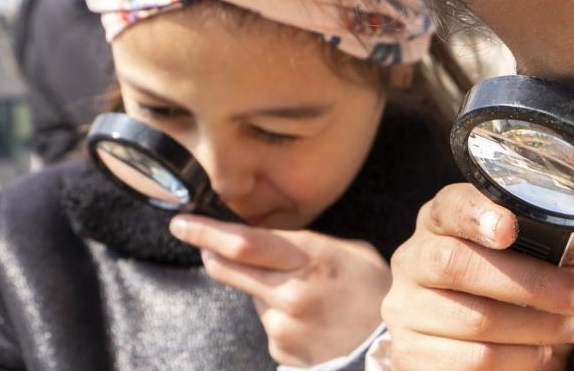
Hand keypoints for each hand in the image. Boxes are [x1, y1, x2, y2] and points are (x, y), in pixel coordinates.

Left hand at [170, 214, 390, 366]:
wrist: (392, 346)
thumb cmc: (374, 292)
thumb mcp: (350, 253)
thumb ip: (306, 245)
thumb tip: (265, 242)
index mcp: (313, 258)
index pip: (245, 242)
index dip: (206, 231)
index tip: (181, 222)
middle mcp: (293, 292)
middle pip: (229, 267)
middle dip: (208, 251)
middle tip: (200, 242)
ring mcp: (285, 325)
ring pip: (254, 297)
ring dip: (265, 292)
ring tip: (308, 299)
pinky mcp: (283, 350)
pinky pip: (270, 326)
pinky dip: (282, 320)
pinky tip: (311, 322)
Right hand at [381, 183, 573, 370]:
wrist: (483, 338)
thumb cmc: (516, 282)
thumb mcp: (537, 249)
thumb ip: (554, 232)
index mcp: (441, 220)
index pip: (450, 206)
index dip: (477, 214)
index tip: (510, 228)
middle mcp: (413, 259)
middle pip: (456, 264)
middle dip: (532, 284)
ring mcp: (407, 309)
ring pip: (473, 320)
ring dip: (537, 328)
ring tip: (572, 327)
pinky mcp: (411, 354)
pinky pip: (472, 361)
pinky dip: (518, 360)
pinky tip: (539, 352)